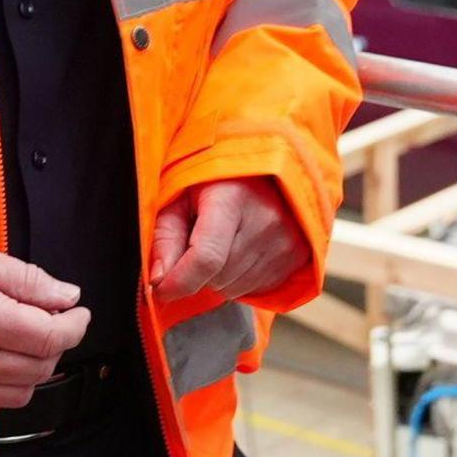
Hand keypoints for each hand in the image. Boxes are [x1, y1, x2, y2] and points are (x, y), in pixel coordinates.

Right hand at [0, 245, 90, 409]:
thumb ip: (30, 281)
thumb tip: (67, 297)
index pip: (50, 337)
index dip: (75, 325)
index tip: (78, 313)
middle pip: (41, 366)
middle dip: (57, 342)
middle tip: (52, 319)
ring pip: (24, 390)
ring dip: (36, 365)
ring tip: (26, 338)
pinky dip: (10, 382)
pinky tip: (2, 356)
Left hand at [150, 177, 311, 306]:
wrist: (268, 167)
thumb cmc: (216, 178)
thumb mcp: (180, 194)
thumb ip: (165, 235)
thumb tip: (157, 279)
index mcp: (231, 198)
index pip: (206, 258)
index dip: (177, 281)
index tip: (160, 287)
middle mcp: (265, 221)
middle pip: (216, 277)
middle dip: (197, 270)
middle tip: (199, 239)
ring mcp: (287, 241)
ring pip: (233, 288)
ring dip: (218, 275)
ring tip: (222, 240)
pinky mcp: (299, 256)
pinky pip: (255, 290)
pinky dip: (239, 277)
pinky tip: (241, 249)